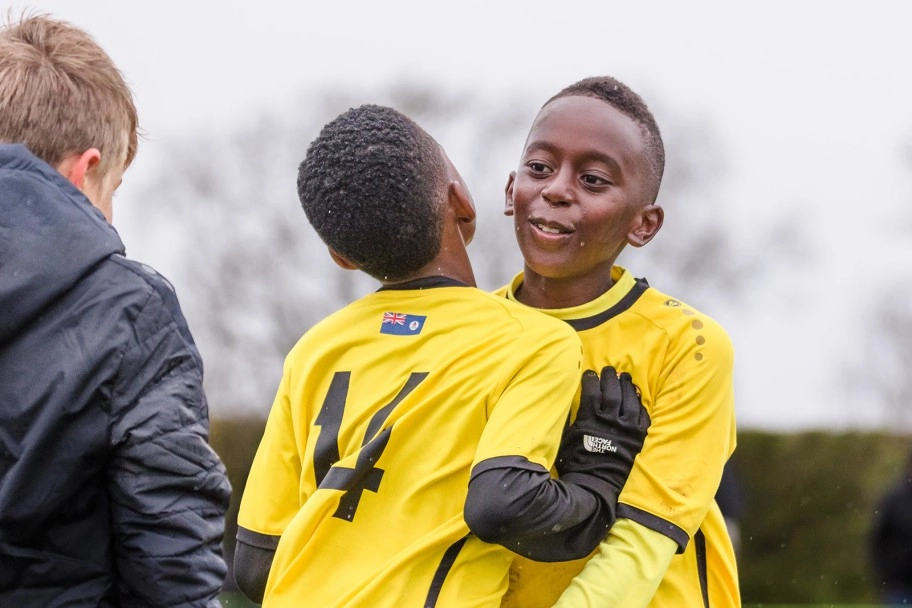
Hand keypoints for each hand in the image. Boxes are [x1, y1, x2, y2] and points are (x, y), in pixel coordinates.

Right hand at [556, 366, 649, 504]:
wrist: (594, 485)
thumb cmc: (575, 462)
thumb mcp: (566, 436)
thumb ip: (571, 416)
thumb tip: (571, 399)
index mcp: (589, 419)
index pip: (591, 391)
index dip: (590, 379)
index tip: (590, 373)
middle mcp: (609, 421)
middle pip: (611, 391)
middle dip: (609, 378)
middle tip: (609, 370)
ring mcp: (625, 429)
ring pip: (629, 401)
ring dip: (627, 387)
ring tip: (625, 378)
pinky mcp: (637, 439)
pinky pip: (642, 417)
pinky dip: (640, 405)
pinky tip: (637, 398)